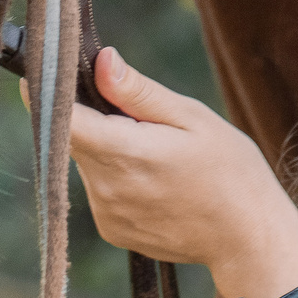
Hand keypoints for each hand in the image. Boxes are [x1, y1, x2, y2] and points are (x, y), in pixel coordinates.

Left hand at [65, 48, 297, 294]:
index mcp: (125, 153)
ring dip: (108, 148)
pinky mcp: (112, 230)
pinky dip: (117, 176)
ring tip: (156, 152)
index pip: (61, 118)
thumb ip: (139, 92)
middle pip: (74, 137)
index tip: (54, 73)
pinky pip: (100, 189)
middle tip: (137, 114)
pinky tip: (155, 180)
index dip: (50, 92)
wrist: (247, 238)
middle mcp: (106, 188)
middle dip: (94, 118)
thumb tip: (101, 60)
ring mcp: (107, 213)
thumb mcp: (193, 118)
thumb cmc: (231, 171)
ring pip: (88, 162)